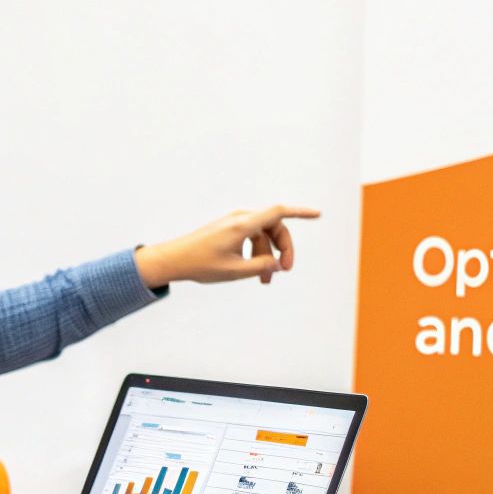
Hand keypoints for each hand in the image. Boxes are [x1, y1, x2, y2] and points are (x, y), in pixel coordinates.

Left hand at [133, 205, 320, 286]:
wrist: (174, 259)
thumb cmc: (202, 264)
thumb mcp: (235, 271)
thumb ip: (261, 266)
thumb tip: (279, 264)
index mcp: (242, 224)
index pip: (278, 212)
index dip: (301, 213)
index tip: (318, 215)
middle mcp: (240, 219)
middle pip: (274, 227)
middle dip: (284, 248)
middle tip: (286, 270)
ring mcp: (234, 222)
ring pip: (263, 235)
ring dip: (269, 255)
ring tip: (266, 281)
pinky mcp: (229, 229)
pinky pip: (252, 237)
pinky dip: (257, 253)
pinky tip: (256, 271)